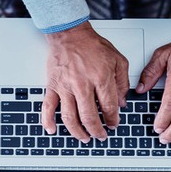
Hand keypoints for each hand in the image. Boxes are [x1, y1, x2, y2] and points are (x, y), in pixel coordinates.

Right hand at [41, 22, 128, 142]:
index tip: (113, 124)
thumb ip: (122, 82)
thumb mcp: (118, 60)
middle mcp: (82, 85)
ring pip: (70, 117)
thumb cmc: (92, 45)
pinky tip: (52, 129)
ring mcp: (65, 87)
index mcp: (101, 78)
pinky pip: (48, 106)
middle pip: (89, 117)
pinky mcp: (52, 86)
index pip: (108, 107)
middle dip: (97, 131)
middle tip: (100, 135)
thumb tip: (121, 102)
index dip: (113, 119)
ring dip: (77, 131)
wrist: (70, 34)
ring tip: (84, 137)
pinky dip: (48, 120)